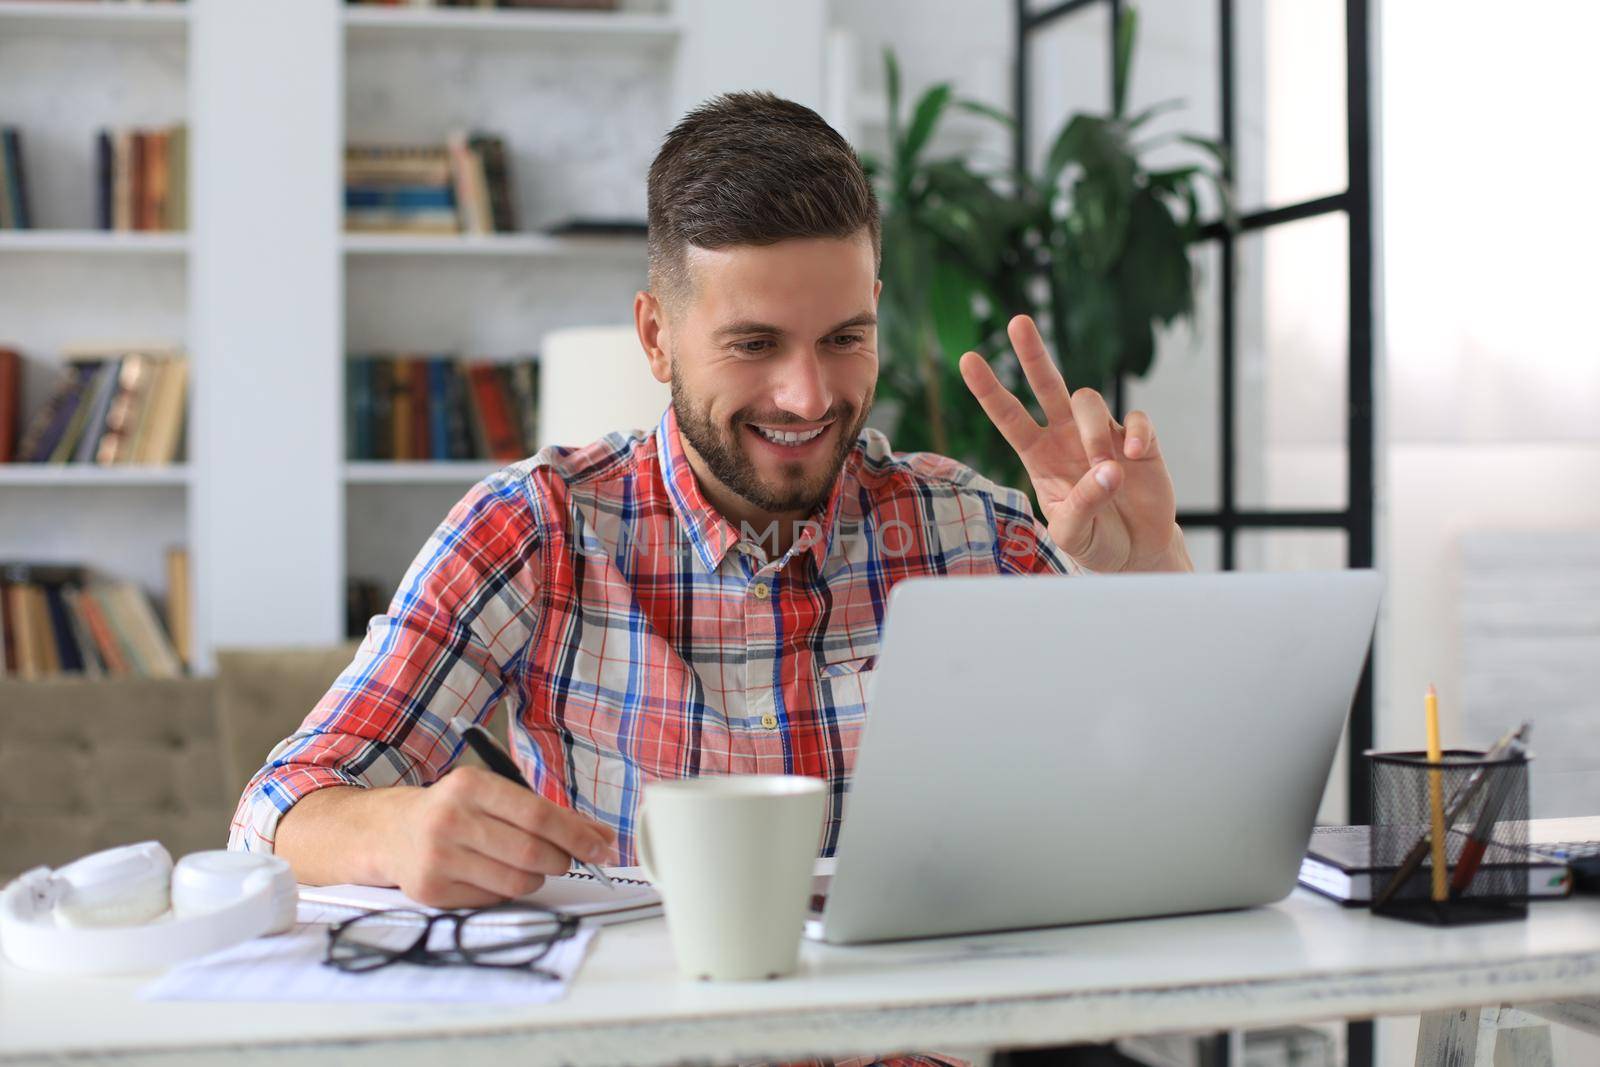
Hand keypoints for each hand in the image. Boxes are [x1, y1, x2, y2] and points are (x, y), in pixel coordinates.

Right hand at [379, 766, 616, 908]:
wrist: (391, 832)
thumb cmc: (456, 810)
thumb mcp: (496, 796)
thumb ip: (550, 814)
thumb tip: (603, 837)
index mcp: (470, 785)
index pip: (538, 814)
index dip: (576, 835)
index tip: (602, 848)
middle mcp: (450, 819)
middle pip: (530, 852)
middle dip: (560, 860)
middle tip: (564, 860)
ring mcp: (437, 857)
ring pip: (516, 882)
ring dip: (537, 878)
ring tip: (529, 866)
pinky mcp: (431, 890)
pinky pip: (493, 899)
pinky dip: (507, 891)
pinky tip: (494, 875)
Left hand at [958, 314, 1190, 573]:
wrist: (1136, 551)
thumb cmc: (1095, 541)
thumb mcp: (1074, 535)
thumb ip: (1083, 505)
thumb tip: (1107, 470)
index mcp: (1039, 456)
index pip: (1009, 417)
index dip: (989, 390)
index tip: (968, 360)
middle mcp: (1065, 437)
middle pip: (1047, 384)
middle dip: (1033, 353)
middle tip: (1018, 322)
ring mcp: (1101, 433)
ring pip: (1089, 400)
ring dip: (1094, 434)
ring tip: (1109, 473)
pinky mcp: (1137, 439)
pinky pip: (1135, 418)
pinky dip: (1134, 433)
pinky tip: (1133, 456)